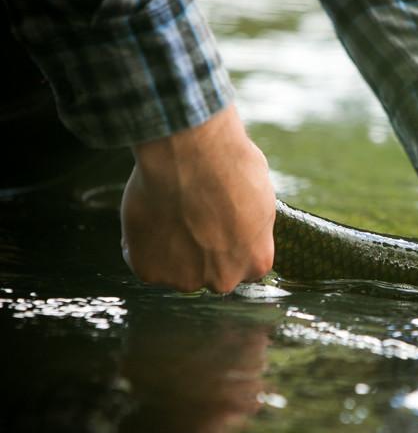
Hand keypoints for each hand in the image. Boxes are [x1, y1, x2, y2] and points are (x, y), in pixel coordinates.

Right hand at [121, 107, 274, 292]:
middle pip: (209, 272)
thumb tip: (242, 227)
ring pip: (175, 269)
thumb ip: (250, 227)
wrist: (192, 152)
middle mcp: (224, 280)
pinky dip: (141, 243)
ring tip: (169, 210)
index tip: (216, 224)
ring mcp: (186, 279)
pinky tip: (149, 214)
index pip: (242, 264)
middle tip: (189, 216)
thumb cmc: (230, 164)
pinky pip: (142, 260)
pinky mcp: (150, 272)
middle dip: (200, 251)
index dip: (227, 243)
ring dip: (170, 248)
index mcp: (257, 262)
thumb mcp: (261, 198)